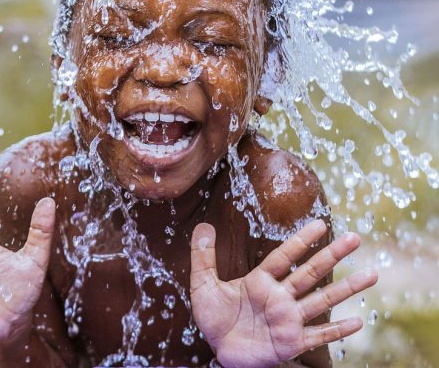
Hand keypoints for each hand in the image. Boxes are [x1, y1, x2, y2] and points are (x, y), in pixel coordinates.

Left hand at [190, 219, 377, 367]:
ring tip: (372, 274)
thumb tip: (202, 225)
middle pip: (311, 272)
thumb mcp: (203, 285)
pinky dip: (338, 330)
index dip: (301, 240)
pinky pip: (319, 335)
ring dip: (347, 288)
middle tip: (356, 238)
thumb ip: (202, 256)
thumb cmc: (213, 318)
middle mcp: (280, 296)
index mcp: (260, 280)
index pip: (284, 255)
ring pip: (322, 300)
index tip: (320, 223)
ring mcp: (289, 319)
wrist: (218, 351)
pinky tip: (358, 322)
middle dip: (333, 255)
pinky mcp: (292, 342)